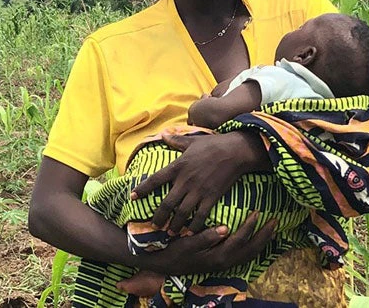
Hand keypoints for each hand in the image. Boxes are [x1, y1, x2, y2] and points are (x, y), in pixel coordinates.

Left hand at [130, 131, 268, 233]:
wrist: (235, 151)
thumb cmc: (213, 144)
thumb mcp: (192, 141)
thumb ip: (176, 141)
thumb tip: (163, 134)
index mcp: (178, 166)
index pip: (155, 180)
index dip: (142, 189)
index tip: (132, 197)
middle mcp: (185, 181)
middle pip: (166, 204)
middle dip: (159, 217)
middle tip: (154, 226)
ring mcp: (198, 190)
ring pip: (182, 213)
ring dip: (174, 225)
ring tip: (170, 233)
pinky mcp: (211, 197)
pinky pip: (200, 215)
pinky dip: (194, 226)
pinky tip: (190, 232)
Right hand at [138, 212, 277, 275]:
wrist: (163, 265)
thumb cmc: (173, 251)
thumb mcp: (186, 244)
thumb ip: (205, 237)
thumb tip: (225, 228)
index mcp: (217, 257)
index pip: (240, 240)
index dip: (250, 226)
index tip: (258, 212)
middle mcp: (224, 262)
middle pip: (251, 250)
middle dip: (265, 236)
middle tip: (276, 221)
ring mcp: (224, 264)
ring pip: (250, 255)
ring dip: (262, 242)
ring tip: (271, 229)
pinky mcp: (222, 262)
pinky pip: (244, 255)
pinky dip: (254, 247)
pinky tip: (257, 238)